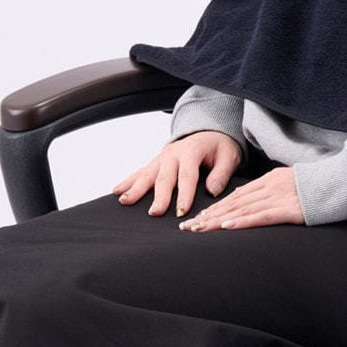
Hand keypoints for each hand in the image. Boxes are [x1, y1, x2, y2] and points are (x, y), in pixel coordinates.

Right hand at [112, 130, 243, 217]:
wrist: (210, 133)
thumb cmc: (221, 148)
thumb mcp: (229, 157)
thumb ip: (222, 173)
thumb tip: (212, 191)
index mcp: (192, 151)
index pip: (188, 175)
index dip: (185, 194)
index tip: (182, 211)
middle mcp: (173, 153)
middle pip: (165, 176)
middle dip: (159, 196)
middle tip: (155, 213)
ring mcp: (162, 157)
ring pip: (147, 174)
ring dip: (136, 188)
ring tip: (125, 201)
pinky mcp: (156, 162)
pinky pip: (140, 172)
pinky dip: (128, 181)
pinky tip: (117, 191)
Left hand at [178, 165, 305, 231]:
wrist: (340, 182)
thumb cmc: (317, 187)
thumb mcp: (290, 183)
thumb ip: (271, 190)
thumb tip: (252, 201)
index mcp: (269, 180)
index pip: (236, 195)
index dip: (216, 206)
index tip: (199, 217)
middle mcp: (269, 187)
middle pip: (233, 202)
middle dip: (209, 215)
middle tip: (188, 226)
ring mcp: (278, 197)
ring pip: (241, 210)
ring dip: (218, 220)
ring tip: (200, 229)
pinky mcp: (288, 210)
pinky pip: (261, 216)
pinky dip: (242, 221)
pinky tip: (227, 226)